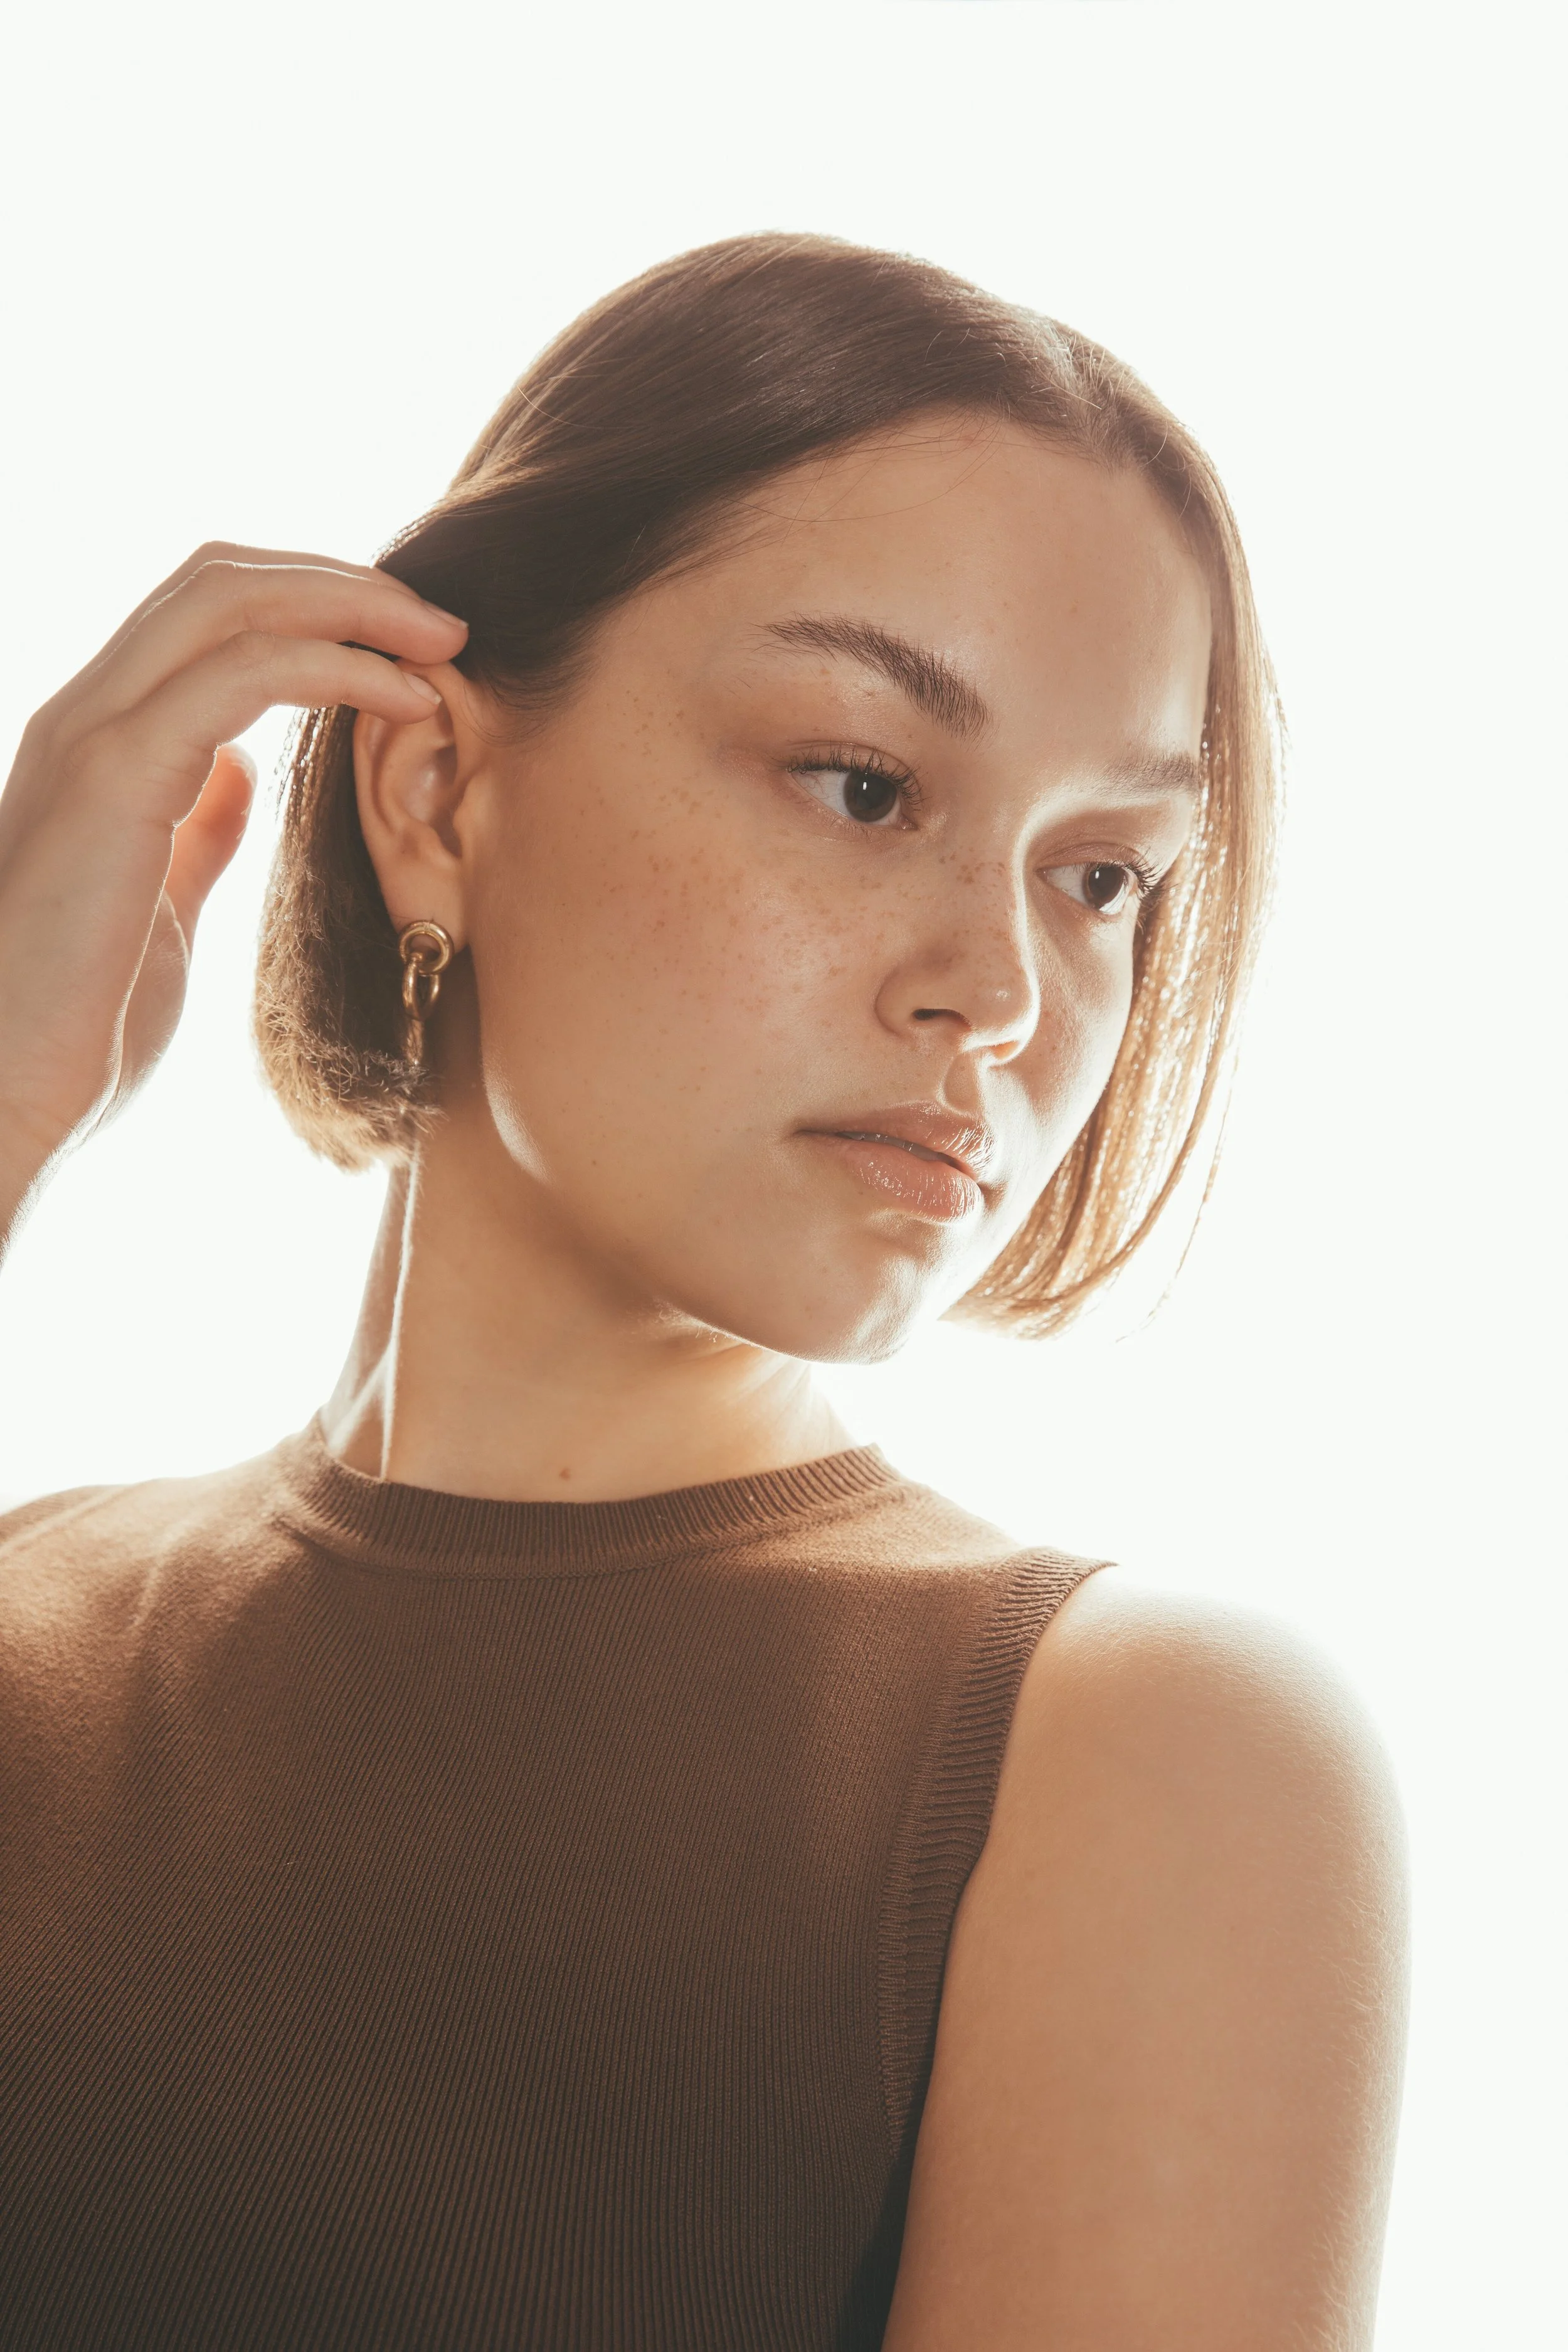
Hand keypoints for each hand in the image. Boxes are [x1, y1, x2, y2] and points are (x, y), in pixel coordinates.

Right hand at [0, 543, 465, 1241]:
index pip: (205, 615)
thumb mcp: (161, 901)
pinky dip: (336, 667)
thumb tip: (234, 773)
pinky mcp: (114, 776)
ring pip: (228, 600)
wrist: (5, 1085)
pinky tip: (405, 700)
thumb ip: (194, 827)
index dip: (310, 606)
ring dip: (352, 606)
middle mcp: (86, 714)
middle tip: (444, 623)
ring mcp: (92, 736)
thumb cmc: (78, 1019)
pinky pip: (242, 675)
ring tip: (442, 641)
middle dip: (342, 582)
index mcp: (100, 740)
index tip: (406, 646)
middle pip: (220, 579)